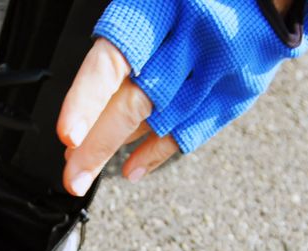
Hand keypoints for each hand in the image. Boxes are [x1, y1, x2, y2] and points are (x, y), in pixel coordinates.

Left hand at [56, 0, 307, 196]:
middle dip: (99, 144)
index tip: (67, 133)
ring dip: (119, 149)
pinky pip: (194, 129)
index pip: (116, 59)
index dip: (88, 98)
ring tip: (83, 171)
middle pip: (138, 101)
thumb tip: (87, 98)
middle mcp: (194, 35)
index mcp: (163, 4)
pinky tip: (131, 169)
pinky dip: (158, 151)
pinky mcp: (239, 90)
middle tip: (72, 176)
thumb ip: (127, 38)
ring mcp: (221, 66)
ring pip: (162, 121)